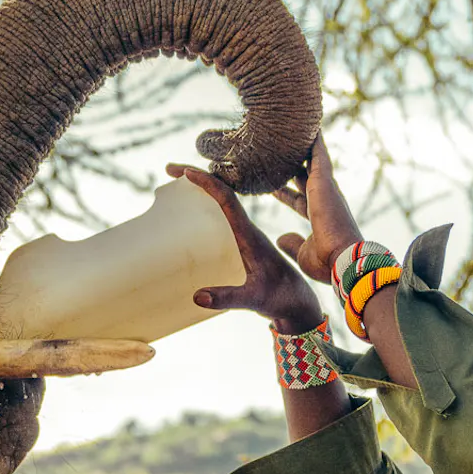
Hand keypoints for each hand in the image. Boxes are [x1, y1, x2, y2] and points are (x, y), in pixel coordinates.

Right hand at [169, 164, 323, 332]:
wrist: (301, 304)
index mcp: (251, 235)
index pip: (227, 200)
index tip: (186, 172)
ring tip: (180, 179)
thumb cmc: (282, 300)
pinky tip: (200, 207)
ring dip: (204, 188)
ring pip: (225, 202)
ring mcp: (248, 236)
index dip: (207, 183)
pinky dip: (212, 204)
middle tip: (172, 169)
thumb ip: (227, 298)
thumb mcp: (254, 300)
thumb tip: (197, 297)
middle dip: (197, 178)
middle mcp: (249, 230)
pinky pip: (227, 216)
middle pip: (223, 193)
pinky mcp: (248, 244)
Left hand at [266, 135, 363, 282]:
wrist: (344, 261)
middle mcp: (324, 199)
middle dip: (293, 162)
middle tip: (281, 146)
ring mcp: (325, 189)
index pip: (297, 199)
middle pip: (304, 174)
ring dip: (303, 142)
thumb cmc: (327, 263)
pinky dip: (313, 138)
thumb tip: (280, 238)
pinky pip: (317, 153)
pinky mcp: (324, 182)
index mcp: (318, 216)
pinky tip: (307, 122)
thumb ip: (291, 244)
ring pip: (312, 159)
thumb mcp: (302, 254)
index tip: (271, 183)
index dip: (284, 191)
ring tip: (293, 123)